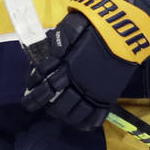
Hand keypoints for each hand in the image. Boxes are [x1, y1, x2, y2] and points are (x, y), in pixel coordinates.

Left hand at [22, 0, 149, 129]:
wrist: (121, 31)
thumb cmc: (92, 26)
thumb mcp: (66, 32)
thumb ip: (55, 47)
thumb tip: (43, 60)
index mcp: (65, 66)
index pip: (45, 87)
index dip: (35, 95)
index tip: (28, 100)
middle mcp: (77, 82)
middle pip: (57, 104)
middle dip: (47, 107)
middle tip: (42, 106)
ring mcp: (93, 91)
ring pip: (74, 113)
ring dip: (64, 115)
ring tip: (58, 114)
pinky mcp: (108, 96)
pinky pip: (95, 116)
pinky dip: (85, 122)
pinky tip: (79, 123)